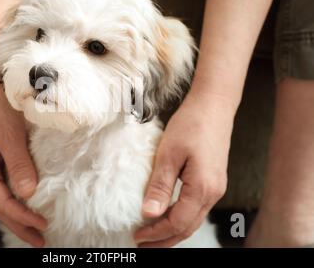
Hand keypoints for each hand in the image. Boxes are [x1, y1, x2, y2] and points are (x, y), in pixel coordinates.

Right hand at [0, 78, 46, 246]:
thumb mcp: (9, 134)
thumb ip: (18, 164)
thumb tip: (28, 194)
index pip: (1, 201)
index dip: (21, 216)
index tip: (42, 225)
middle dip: (19, 225)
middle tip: (40, 241)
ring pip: (2, 198)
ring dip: (18, 216)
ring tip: (35, 230)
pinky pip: (5, 186)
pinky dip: (17, 200)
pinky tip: (28, 205)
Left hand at [135, 92, 233, 246]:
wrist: (213, 106)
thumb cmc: (191, 124)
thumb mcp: (169, 154)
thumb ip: (160, 186)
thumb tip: (149, 214)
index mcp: (203, 188)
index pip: (177, 222)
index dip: (156, 233)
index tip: (137, 236)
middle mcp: (213, 193)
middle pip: (188, 227)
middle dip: (165, 240)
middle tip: (143, 246)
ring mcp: (215, 188)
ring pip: (193, 220)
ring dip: (172, 231)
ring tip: (152, 236)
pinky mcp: (212, 181)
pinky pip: (196, 208)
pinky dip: (180, 218)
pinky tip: (168, 215)